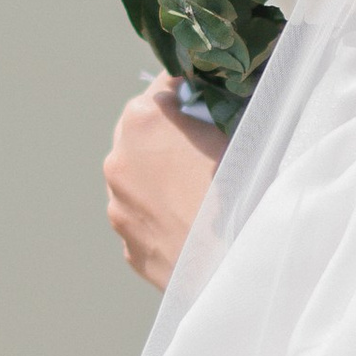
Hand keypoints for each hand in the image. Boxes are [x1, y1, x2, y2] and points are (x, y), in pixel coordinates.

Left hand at [103, 77, 225, 287]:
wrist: (229, 265)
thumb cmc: (238, 193)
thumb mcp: (233, 136)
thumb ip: (209, 118)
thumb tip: (207, 115)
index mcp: (143, 121)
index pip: (163, 89)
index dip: (186, 93)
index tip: (200, 100)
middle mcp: (118, 159)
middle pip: (139, 134)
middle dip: (163, 136)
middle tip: (198, 148)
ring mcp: (117, 204)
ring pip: (136, 180)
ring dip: (157, 179)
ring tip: (194, 194)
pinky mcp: (126, 242)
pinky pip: (142, 219)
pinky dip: (159, 217)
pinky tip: (188, 225)